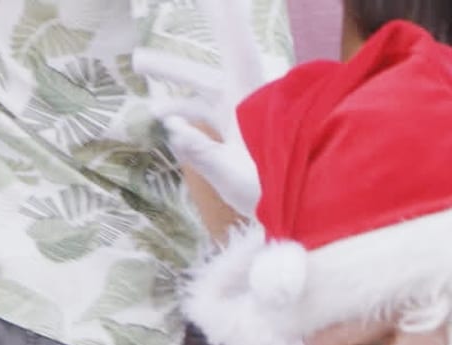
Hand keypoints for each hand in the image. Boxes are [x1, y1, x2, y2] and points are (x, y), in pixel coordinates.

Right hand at [132, 0, 286, 215]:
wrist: (309, 216)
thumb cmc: (280, 196)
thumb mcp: (240, 180)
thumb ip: (205, 155)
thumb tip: (172, 130)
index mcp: (253, 102)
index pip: (236, 46)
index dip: (225, 16)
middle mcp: (250, 105)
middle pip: (208, 72)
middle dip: (176, 64)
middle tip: (141, 56)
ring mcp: (246, 122)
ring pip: (205, 96)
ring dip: (175, 92)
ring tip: (142, 84)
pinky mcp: (244, 141)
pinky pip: (211, 120)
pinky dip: (189, 121)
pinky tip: (168, 129)